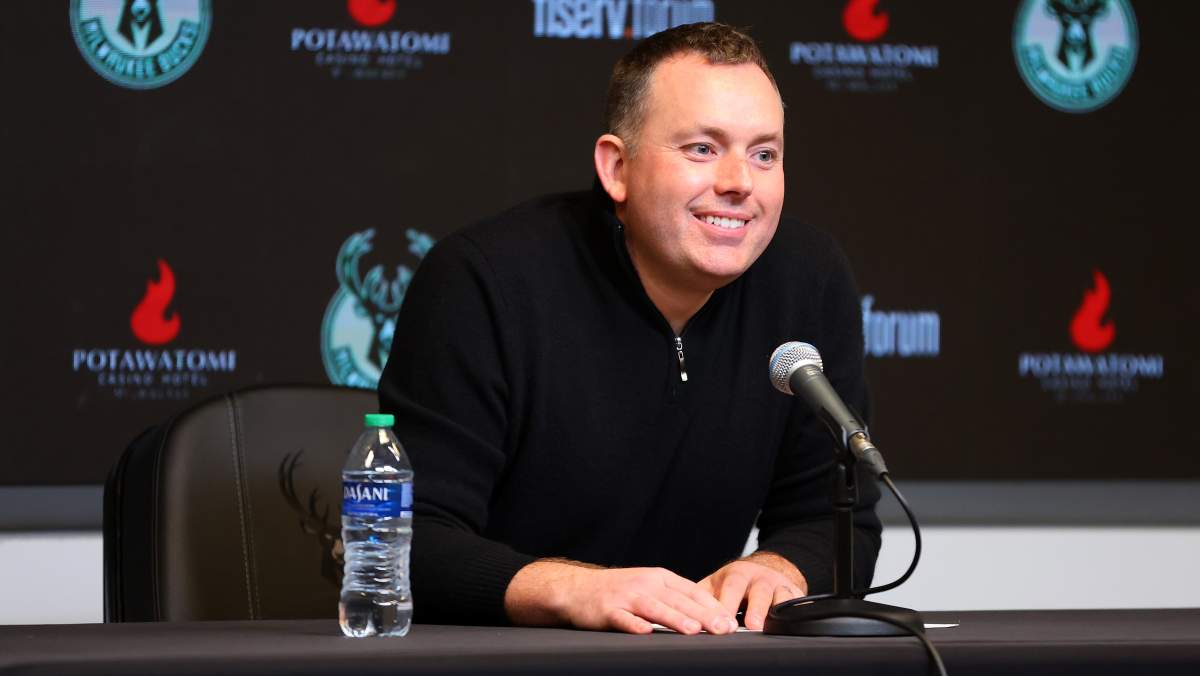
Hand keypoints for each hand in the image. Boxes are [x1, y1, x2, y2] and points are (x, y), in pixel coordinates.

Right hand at [505, 560, 738, 634]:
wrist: (577, 589)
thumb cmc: (618, 591)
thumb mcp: (648, 586)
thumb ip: (673, 598)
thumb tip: (708, 616)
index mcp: (658, 577)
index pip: (691, 591)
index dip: (711, 606)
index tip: (730, 621)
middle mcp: (645, 584)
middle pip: (678, 600)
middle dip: (702, 615)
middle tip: (722, 629)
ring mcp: (626, 596)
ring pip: (654, 608)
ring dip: (674, 618)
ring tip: (692, 629)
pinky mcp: (608, 610)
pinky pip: (623, 618)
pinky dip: (634, 625)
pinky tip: (646, 632)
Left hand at [697, 552, 806, 629]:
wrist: (770, 568)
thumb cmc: (737, 583)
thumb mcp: (717, 583)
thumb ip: (701, 597)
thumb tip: (681, 614)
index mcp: (735, 574)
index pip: (729, 588)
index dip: (724, 605)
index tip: (716, 621)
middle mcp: (757, 578)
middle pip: (754, 592)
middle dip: (751, 608)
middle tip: (746, 625)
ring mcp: (777, 585)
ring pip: (776, 597)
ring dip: (770, 611)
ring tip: (762, 626)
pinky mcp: (793, 593)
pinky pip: (796, 602)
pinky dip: (794, 610)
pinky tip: (790, 622)